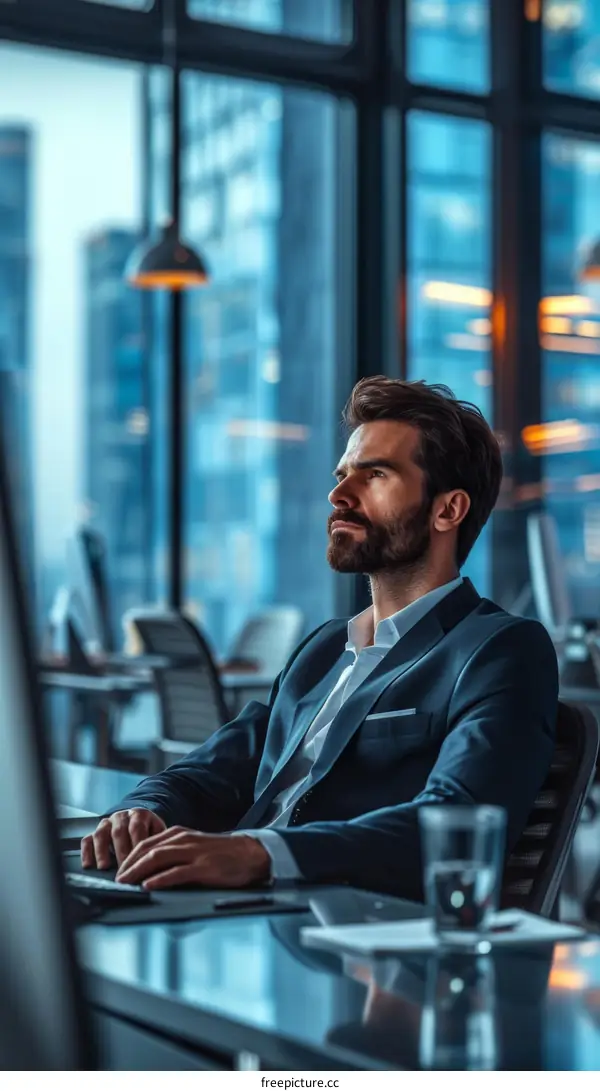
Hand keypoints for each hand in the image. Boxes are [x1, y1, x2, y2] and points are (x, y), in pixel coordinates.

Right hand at [81, 808, 166, 869]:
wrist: (138, 822)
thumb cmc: (150, 833)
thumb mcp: (159, 833)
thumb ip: (159, 843)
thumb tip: (162, 863)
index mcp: (139, 815)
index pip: (137, 828)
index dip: (137, 845)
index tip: (139, 862)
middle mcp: (121, 816)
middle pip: (119, 832)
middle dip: (121, 851)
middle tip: (124, 869)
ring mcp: (106, 823)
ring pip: (101, 834)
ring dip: (102, 851)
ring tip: (104, 868)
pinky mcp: (94, 832)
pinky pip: (87, 839)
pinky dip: (86, 852)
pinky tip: (88, 865)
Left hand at [114, 827, 270, 889]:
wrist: (249, 854)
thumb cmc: (220, 853)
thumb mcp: (193, 846)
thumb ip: (174, 852)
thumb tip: (149, 868)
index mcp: (179, 834)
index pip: (146, 843)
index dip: (129, 857)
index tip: (118, 870)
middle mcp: (183, 840)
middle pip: (147, 849)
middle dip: (128, 865)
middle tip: (116, 879)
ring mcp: (193, 853)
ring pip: (158, 858)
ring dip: (138, 871)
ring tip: (126, 883)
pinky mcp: (203, 868)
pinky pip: (176, 872)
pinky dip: (159, 879)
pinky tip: (148, 885)